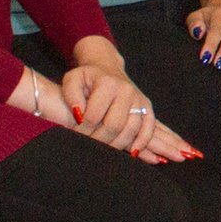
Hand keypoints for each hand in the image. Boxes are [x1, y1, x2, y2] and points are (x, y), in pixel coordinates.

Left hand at [62, 62, 193, 161]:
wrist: (107, 68)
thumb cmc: (87, 78)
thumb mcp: (72, 80)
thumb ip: (71, 95)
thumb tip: (79, 115)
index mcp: (108, 84)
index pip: (94, 116)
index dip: (81, 130)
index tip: (74, 136)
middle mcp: (127, 91)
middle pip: (114, 125)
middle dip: (99, 140)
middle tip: (88, 147)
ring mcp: (139, 100)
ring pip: (132, 130)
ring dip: (119, 145)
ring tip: (107, 153)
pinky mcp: (147, 108)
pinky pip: (149, 128)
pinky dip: (143, 142)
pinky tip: (137, 153)